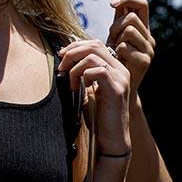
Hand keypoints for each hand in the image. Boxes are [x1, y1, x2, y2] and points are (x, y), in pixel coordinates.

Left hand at [58, 39, 131, 156]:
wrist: (110, 137)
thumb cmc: (97, 114)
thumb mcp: (87, 88)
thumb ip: (81, 72)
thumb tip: (64, 57)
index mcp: (114, 67)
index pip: (94, 44)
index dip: (75, 46)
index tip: (61, 55)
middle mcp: (120, 69)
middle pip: (94, 45)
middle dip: (71, 53)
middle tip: (61, 67)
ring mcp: (121, 78)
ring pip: (93, 56)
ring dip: (74, 67)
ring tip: (71, 82)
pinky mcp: (117, 89)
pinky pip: (98, 71)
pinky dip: (83, 75)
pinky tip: (80, 87)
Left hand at [106, 0, 153, 92]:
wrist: (118, 86)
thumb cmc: (113, 60)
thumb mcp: (115, 38)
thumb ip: (118, 23)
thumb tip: (115, 3)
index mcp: (143, 30)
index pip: (141, 5)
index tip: (111, 4)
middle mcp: (149, 38)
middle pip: (131, 17)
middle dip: (116, 26)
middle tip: (111, 40)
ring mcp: (148, 50)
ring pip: (129, 30)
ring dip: (116, 38)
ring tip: (114, 51)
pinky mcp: (144, 61)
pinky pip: (125, 47)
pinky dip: (116, 52)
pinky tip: (117, 60)